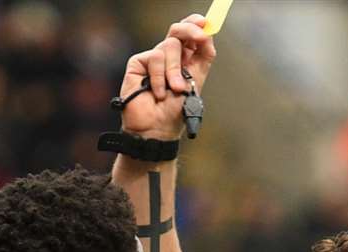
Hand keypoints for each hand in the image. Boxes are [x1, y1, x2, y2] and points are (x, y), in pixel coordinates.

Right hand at [118, 14, 216, 140]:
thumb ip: (203, 59)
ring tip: (174, 90)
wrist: (157, 130)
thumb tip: (208, 35)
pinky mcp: (139, 63)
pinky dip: (160, 77)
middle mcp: (169, 58)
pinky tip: (158, 93)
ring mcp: (154, 59)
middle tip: (200, 37)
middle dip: (190, 31)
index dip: (197, 26)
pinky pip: (155, 57)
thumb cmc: (174, 114)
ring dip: (175, 70)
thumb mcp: (195, 83)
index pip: (190, 36)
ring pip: (169, 46)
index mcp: (185, 62)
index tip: (205, 25)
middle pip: (178, 31)